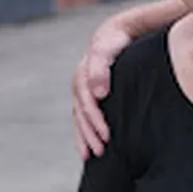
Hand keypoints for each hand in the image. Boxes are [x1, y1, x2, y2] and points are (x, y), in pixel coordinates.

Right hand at [72, 16, 134, 158]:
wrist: (114, 34)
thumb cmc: (113, 43)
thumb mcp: (106, 51)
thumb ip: (100, 70)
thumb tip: (98, 94)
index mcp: (82, 77)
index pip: (87, 105)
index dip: (95, 122)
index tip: (107, 137)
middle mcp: (79, 86)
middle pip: (81, 115)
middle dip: (89, 135)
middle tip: (101, 152)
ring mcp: (81, 91)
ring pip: (79, 119)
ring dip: (84, 137)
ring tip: (91, 156)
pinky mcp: (87, 95)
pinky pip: (81, 117)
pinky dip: (83, 132)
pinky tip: (88, 146)